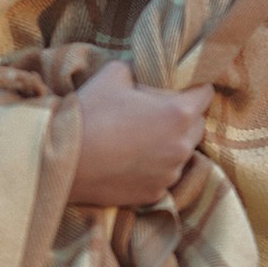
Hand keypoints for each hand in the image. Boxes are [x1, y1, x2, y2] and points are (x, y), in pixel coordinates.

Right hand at [70, 60, 214, 206]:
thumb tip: (146, 77)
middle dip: (182, 115)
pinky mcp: (154, 194)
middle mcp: (181, 146)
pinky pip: (164, 174)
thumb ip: (141, 72)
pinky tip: (128, 159)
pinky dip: (153, 166)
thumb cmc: (89, 112)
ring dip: (168, 142)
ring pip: (181, 152)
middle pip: (197, 124)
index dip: (192, 86)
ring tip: (136, 137)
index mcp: (178, 113)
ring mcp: (169, 174)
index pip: (205, 93)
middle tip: (152, 110)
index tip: (177, 86)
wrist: (61, 160)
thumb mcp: (115, 73)